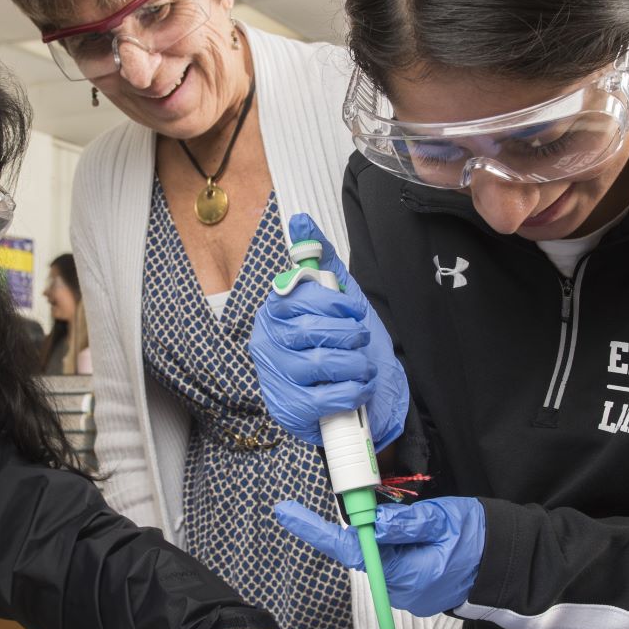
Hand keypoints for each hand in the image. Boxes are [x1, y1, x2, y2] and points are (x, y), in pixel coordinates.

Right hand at [248, 214, 408, 448]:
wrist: (362, 393)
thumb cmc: (344, 342)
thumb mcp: (337, 296)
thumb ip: (321, 258)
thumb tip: (300, 220)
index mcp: (274, 311)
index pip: (300, 297)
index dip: (336, 302)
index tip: (353, 309)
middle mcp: (266, 343)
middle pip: (313, 329)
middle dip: (349, 334)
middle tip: (359, 339)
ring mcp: (276, 378)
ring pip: (323, 362)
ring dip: (356, 363)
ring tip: (362, 365)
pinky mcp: (290, 409)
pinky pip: (326, 396)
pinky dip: (353, 390)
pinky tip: (359, 386)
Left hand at [273, 496, 484, 615]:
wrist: (506, 563)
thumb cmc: (478, 539)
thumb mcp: (444, 520)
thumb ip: (407, 524)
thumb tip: (373, 524)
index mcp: (407, 574)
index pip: (350, 551)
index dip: (315, 531)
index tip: (287, 512)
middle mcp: (401, 590)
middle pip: (363, 552)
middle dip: (370, 527)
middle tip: (398, 511)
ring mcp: (406, 593)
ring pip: (379, 556)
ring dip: (390, 537)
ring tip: (427, 527)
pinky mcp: (412, 588)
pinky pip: (393, 562)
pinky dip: (399, 545)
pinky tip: (425, 539)